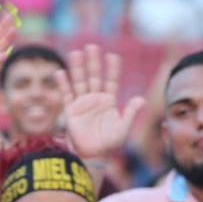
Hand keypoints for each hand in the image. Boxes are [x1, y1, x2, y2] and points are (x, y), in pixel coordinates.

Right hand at [56, 44, 145, 158]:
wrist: (93, 155)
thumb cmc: (110, 143)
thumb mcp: (123, 128)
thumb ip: (131, 113)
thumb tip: (142, 99)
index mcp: (109, 102)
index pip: (111, 81)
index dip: (112, 69)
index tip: (113, 56)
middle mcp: (95, 99)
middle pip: (94, 76)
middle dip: (94, 62)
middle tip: (92, 46)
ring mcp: (82, 103)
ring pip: (80, 81)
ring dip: (78, 67)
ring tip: (76, 53)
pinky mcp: (71, 111)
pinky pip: (67, 94)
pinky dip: (63, 84)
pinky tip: (60, 71)